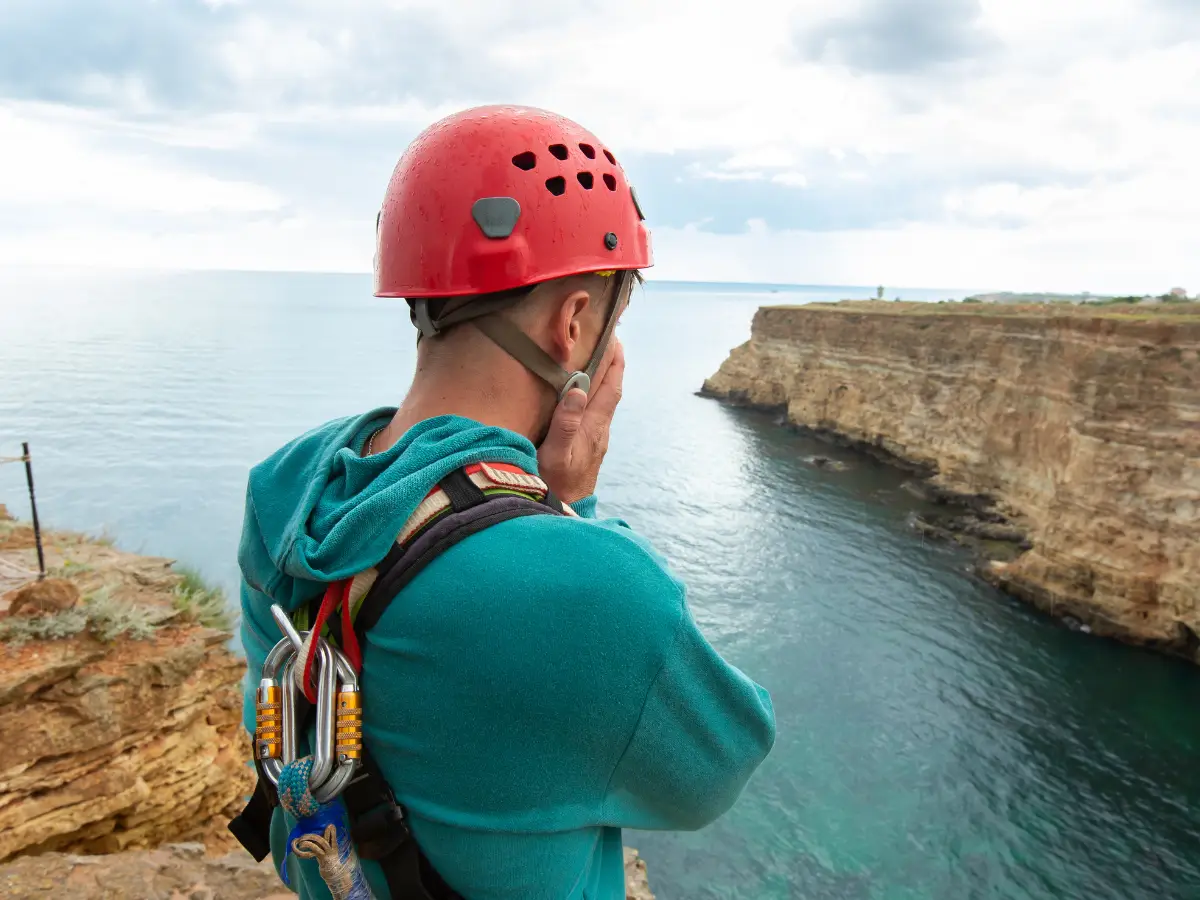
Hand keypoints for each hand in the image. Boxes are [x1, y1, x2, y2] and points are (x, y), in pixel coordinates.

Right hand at [537, 339, 624, 503]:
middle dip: (611, 365)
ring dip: (602, 380)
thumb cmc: (556, 487)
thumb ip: (566, 424)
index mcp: (593, 428)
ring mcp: (595, 441)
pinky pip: (595, 414)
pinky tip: (582, 396)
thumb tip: (578, 389)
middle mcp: (599, 432)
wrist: (564, 516)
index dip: (615, 362)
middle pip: (610, 392)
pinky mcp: (588, 449)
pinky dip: (593, 396)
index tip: (616, 338)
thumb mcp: (556, 456)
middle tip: (608, 339)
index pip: (610, 388)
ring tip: (596, 360)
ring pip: (603, 403)